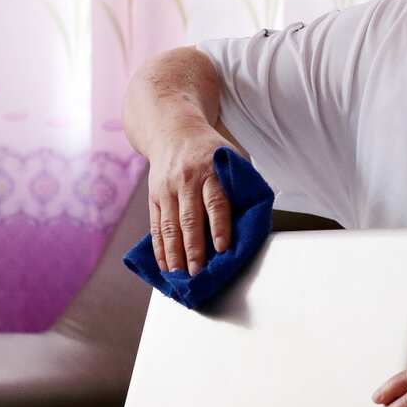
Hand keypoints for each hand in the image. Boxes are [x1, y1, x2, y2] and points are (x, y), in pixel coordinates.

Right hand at [146, 119, 234, 275]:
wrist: (173, 130)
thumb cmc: (210, 150)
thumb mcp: (229, 158)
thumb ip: (239, 185)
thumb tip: (252, 219)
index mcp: (210, 170)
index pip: (216, 202)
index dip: (220, 226)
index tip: (222, 248)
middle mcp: (186, 180)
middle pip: (190, 219)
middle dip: (194, 248)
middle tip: (199, 273)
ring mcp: (167, 190)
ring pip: (170, 226)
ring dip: (175, 254)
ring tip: (180, 276)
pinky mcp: (154, 197)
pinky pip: (156, 227)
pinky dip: (160, 248)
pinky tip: (165, 266)